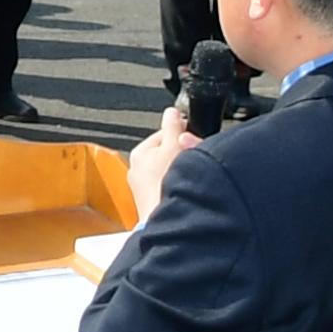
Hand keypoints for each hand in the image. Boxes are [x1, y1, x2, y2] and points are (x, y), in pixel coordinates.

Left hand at [127, 105, 202, 220]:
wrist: (168, 220)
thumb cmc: (166, 184)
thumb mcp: (174, 146)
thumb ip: (173, 125)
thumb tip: (172, 111)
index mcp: (139, 152)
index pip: (164, 133)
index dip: (182, 133)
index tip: (194, 137)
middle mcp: (137, 170)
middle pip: (168, 153)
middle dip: (183, 154)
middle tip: (194, 158)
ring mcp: (145, 189)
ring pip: (171, 171)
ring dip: (182, 171)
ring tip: (191, 176)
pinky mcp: (154, 203)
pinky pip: (171, 187)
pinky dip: (179, 186)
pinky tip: (186, 190)